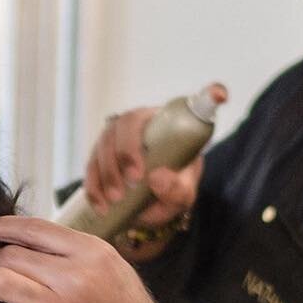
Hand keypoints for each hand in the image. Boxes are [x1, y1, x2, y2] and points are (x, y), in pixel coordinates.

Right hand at [82, 84, 225, 228]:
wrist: (149, 203)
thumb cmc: (171, 189)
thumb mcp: (183, 194)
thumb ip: (177, 190)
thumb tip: (157, 177)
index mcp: (164, 124)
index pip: (172, 108)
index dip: (196, 98)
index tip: (212, 101)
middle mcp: (137, 125)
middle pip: (125, 124)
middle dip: (126, 152)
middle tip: (134, 180)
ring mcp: (113, 140)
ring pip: (102, 144)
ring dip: (106, 172)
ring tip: (116, 199)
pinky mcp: (97, 158)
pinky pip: (90, 167)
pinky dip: (93, 186)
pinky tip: (101, 204)